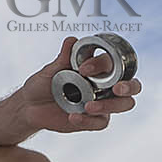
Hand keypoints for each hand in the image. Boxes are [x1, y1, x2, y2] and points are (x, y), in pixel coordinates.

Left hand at [20, 37, 141, 134]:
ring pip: (123, 105)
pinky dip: (88, 120)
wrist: (29, 106)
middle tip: (117, 88)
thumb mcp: (50, 70)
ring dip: (109, 105)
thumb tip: (72, 40)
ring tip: (87, 106)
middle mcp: (105, 86)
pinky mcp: (94, 120)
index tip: (83, 69)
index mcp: (97, 69)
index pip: (112, 64)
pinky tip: (73, 116)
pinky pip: (101, 122)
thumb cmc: (43, 84)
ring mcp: (102, 103)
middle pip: (132, 86)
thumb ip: (64, 58)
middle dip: (129, 86)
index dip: (102, 65)